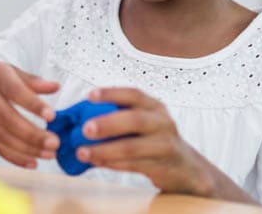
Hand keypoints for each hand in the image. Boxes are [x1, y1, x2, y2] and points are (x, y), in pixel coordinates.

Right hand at [0, 58, 60, 167]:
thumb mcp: (6, 69)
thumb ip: (32, 80)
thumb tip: (55, 87)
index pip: (16, 91)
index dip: (33, 105)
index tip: (51, 115)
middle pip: (9, 120)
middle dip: (33, 135)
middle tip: (54, 142)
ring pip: (3, 137)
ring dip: (27, 149)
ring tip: (49, 154)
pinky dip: (14, 157)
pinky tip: (31, 162)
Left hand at [76, 88, 214, 195]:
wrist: (185, 168)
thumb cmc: (152, 139)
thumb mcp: (143, 122)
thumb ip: (118, 116)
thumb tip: (76, 118)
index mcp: (154, 106)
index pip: (134, 94)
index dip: (112, 93)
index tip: (89, 95)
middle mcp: (162, 122)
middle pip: (135, 120)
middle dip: (108, 124)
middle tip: (84, 129)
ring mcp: (164, 145)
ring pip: (132, 147)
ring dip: (104, 150)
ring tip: (82, 152)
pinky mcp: (162, 166)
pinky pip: (134, 165)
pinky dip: (113, 164)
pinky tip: (96, 162)